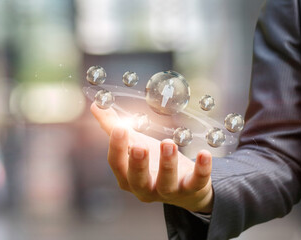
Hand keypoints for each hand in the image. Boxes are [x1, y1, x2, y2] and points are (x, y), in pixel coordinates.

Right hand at [91, 103, 213, 212]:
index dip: (116, 148)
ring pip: (166, 183)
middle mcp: (145, 189)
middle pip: (138, 180)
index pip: (117, 164)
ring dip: (167, 164)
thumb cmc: (152, 162)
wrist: (184, 186)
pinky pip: (196, 182)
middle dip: (138, 164)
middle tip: (140, 147)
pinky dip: (201, 169)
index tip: (120, 128)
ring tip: (169, 143)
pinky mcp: (191, 189)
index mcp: (126, 177)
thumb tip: (96, 104)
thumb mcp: (134, 143)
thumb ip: (113, 126)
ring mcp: (168, 192)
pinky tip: (204, 154)